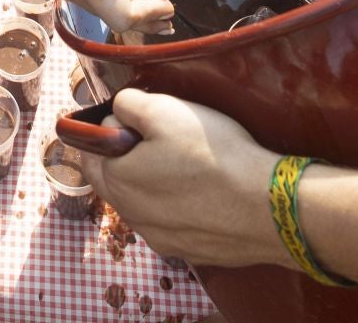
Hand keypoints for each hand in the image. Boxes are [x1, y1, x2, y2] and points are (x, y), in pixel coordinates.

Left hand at [80, 89, 285, 266]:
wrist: (267, 207)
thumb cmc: (212, 153)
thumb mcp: (163, 109)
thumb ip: (128, 106)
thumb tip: (116, 114)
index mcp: (117, 181)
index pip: (90, 155)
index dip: (106, 133)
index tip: (131, 120)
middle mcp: (132, 217)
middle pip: (117, 181)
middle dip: (130, 158)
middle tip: (163, 138)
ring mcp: (162, 240)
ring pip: (146, 204)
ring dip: (156, 184)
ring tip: (188, 163)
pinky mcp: (191, 252)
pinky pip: (176, 223)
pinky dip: (182, 206)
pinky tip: (206, 192)